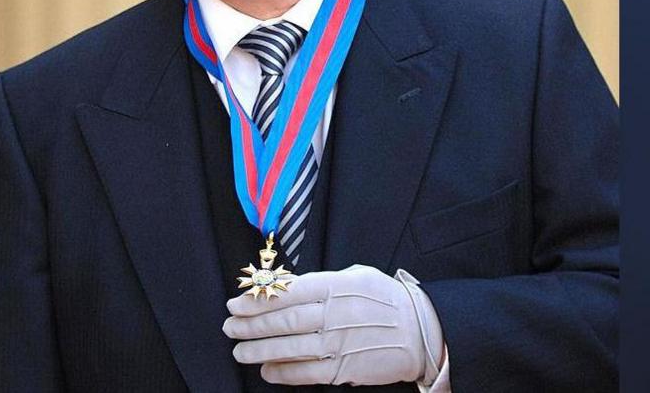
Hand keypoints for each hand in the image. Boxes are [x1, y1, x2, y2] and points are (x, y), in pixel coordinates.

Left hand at [223, 264, 443, 385]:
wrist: (420, 332)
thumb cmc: (386, 300)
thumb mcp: (356, 277)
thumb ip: (322, 281)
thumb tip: (285, 286)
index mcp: (336, 286)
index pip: (288, 292)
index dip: (257, 299)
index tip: (236, 303)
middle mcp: (335, 315)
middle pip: (284, 320)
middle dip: (250, 324)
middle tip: (229, 326)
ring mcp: (339, 344)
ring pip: (289, 347)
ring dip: (259, 350)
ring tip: (239, 350)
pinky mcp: (343, 368)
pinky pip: (306, 373)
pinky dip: (282, 372)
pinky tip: (266, 370)